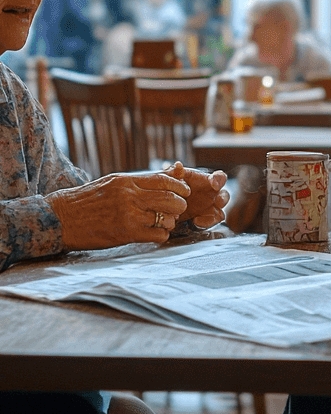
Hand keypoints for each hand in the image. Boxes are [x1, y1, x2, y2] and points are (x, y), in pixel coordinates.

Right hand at [47, 172, 189, 250]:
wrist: (62, 218)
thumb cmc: (88, 200)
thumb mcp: (113, 182)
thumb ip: (137, 182)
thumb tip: (164, 178)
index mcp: (127, 181)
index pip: (163, 180)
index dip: (179, 185)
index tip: (186, 190)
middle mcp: (130, 196)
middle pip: (170, 199)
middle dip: (180, 204)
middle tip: (179, 208)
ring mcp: (128, 215)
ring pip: (166, 217)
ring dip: (171, 221)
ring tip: (166, 222)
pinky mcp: (125, 234)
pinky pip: (156, 234)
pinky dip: (162, 235)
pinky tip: (157, 234)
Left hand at [164, 162, 229, 229]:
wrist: (167, 205)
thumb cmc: (175, 187)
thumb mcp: (173, 179)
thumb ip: (175, 172)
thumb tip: (178, 165)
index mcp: (208, 181)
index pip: (220, 177)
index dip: (219, 180)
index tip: (213, 184)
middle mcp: (212, 194)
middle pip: (225, 196)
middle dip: (223, 199)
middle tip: (217, 201)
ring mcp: (211, 208)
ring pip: (221, 212)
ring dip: (215, 215)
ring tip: (200, 219)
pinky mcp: (206, 219)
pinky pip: (212, 222)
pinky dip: (206, 223)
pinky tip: (195, 222)